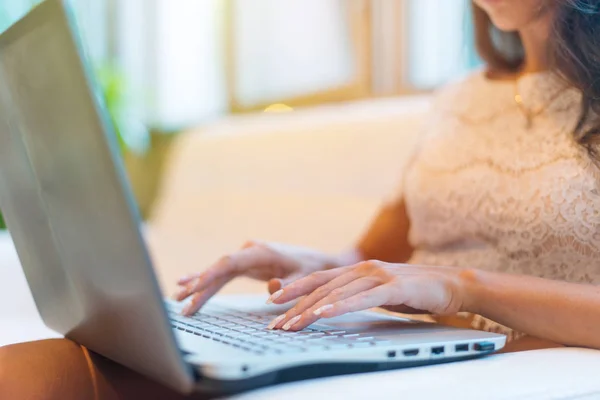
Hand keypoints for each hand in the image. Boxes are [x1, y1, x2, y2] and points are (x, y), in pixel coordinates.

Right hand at [174, 241, 341, 315]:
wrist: (322, 262)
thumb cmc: (314, 270)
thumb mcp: (305, 278)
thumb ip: (288, 284)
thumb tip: (271, 290)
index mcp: (262, 252)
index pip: (230, 263)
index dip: (210, 274)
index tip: (194, 286)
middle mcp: (251, 251)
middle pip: (219, 268)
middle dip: (198, 285)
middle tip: (180, 301)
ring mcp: (247, 257)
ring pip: (218, 271)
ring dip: (199, 285)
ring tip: (178, 299)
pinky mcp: (247, 264)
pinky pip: (224, 274)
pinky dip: (208, 281)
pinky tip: (190, 284)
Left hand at [265, 260, 468, 330]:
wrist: (452, 284)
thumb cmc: (415, 291)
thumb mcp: (379, 292)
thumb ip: (358, 295)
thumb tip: (335, 306)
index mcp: (358, 270)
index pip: (319, 279)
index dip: (294, 289)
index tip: (274, 302)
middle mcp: (364, 269)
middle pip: (321, 288)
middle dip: (295, 306)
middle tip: (276, 324)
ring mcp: (378, 275)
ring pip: (337, 293)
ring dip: (311, 310)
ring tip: (292, 324)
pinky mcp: (394, 287)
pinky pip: (362, 298)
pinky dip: (341, 306)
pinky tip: (325, 313)